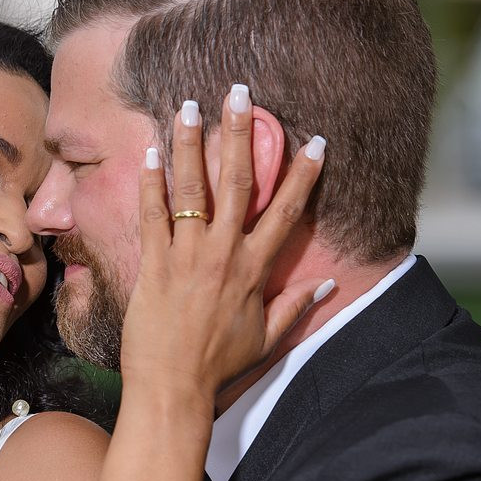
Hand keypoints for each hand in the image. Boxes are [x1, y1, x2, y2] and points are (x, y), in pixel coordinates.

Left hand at [119, 84, 329, 404]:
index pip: (286, 212)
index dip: (303, 175)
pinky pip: (151, 213)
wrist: (173, 387)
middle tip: (241, 94)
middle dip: (241, 134)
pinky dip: (151, 182)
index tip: (317, 142)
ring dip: (192, 143)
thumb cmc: (219, 365)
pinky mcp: (153, 263)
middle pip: (237, 182)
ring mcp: (186, 255)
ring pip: (191, 188)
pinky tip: (150, 152)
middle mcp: (222, 253)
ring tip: (190, 106)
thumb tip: (329, 286)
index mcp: (254, 269)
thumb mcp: (266, 337)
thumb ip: (297, 307)